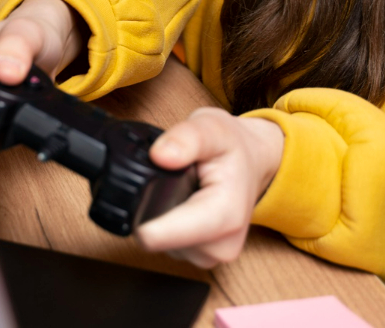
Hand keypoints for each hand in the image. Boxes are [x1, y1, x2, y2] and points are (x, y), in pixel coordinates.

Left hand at [132, 109, 284, 267]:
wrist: (252, 163)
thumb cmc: (233, 147)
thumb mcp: (211, 127)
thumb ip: (185, 138)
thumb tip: (160, 155)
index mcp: (225, 216)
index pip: (165, 236)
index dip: (140, 219)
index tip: (131, 197)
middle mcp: (220, 246)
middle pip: (155, 240)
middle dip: (151, 210)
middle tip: (168, 182)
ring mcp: (210, 256)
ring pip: (158, 244)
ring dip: (160, 216)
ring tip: (179, 191)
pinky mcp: (201, 257)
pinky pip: (166, 244)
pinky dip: (167, 223)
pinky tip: (181, 203)